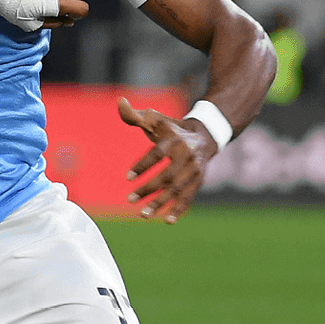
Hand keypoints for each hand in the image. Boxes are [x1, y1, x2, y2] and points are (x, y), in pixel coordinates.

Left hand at [119, 97, 216, 223]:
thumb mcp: (154, 118)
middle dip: (148, 189)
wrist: (205, 134)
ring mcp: (195, 169)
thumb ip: (134, 114)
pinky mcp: (199, 180)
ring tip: (143, 215)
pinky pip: (189, 197)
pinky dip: (179, 209)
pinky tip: (167, 221)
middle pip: (167, 175)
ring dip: (160, 203)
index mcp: (174, 139)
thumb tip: (119, 101)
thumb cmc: (171, 128)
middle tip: (129, 200)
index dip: (142, 165)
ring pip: (177, 189)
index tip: (127, 177)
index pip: (157, 153)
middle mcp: (187, 155)